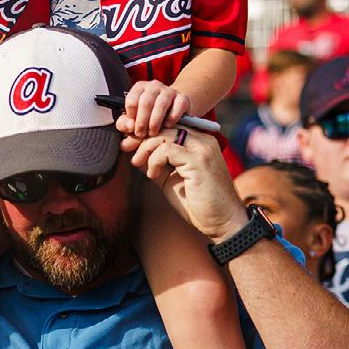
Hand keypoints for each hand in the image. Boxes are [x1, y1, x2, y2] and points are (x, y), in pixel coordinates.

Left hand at [119, 80, 191, 138]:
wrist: (172, 109)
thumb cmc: (149, 115)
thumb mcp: (134, 118)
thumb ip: (125, 124)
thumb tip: (129, 126)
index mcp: (140, 87)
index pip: (131, 100)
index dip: (131, 117)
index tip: (133, 128)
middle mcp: (154, 86)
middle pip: (146, 102)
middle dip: (142, 122)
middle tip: (142, 135)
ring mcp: (169, 91)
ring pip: (161, 105)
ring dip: (155, 122)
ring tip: (153, 133)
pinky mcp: (183, 98)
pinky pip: (178, 106)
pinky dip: (172, 118)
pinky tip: (167, 125)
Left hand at [124, 127, 247, 242]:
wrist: (224, 222)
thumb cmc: (199, 204)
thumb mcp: (171, 179)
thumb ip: (157, 163)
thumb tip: (134, 151)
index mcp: (199, 142)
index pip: (169, 126)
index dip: (146, 132)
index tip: (129, 143)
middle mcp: (203, 140)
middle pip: (165, 126)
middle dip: (140, 135)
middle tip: (125, 147)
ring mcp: (202, 148)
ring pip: (164, 134)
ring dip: (145, 148)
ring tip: (138, 163)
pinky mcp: (199, 160)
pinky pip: (167, 149)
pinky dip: (154, 160)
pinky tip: (153, 174)